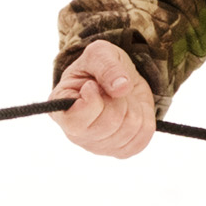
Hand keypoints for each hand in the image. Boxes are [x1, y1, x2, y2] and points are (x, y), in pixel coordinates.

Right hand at [52, 39, 157, 158]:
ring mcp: (97, 146)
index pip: (76, 120)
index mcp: (60, 110)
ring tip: (120, 98)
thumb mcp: (99, 54)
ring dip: (132, 106)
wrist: (116, 80)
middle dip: (118, 98)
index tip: (92, 84)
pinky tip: (131, 110)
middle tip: (110, 90)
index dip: (92, 100)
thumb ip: (107, 67)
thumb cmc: (99, 67)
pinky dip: (144, 117)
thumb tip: (121, 88)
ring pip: (130, 128)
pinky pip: (143, 136)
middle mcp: (75, 134)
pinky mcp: (119, 151)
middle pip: (110, 122)